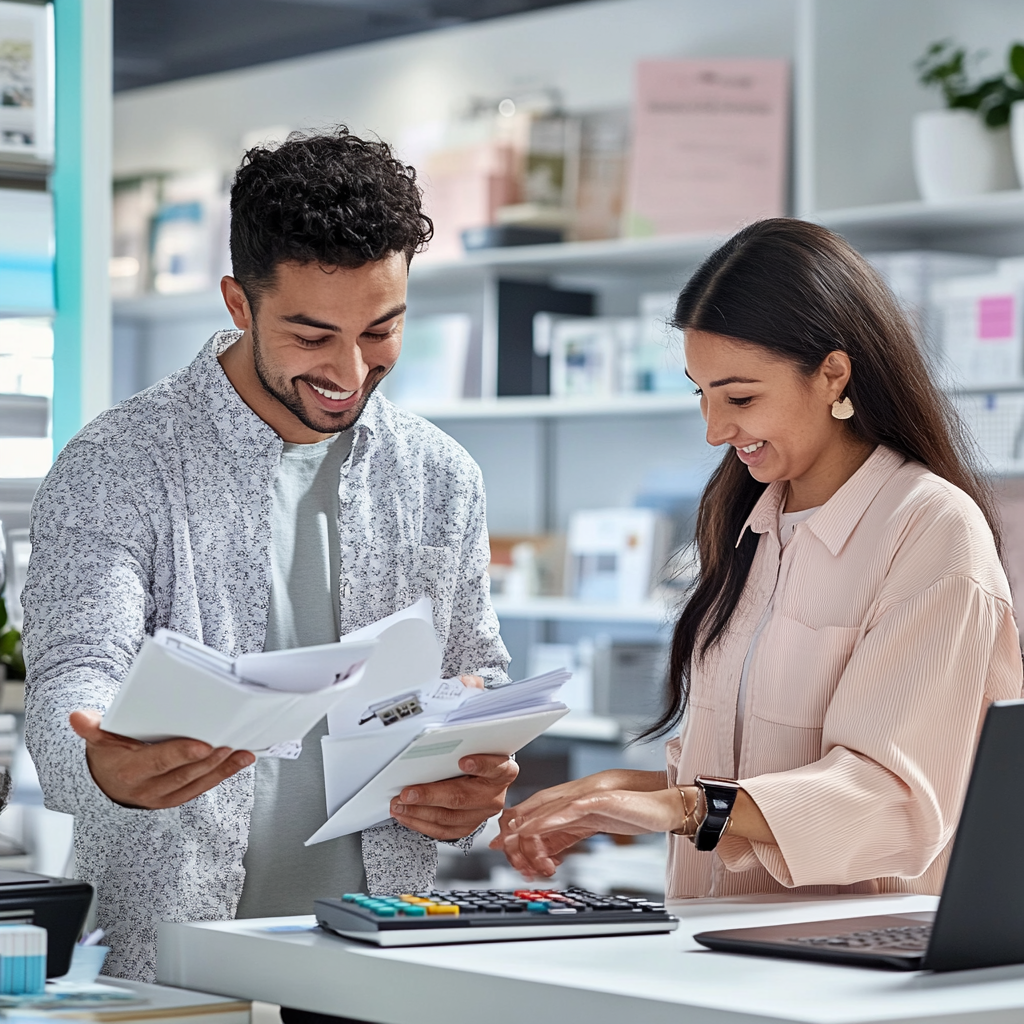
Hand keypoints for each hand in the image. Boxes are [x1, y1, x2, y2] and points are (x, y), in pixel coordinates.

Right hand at [70, 710, 254, 809]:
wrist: (108, 780)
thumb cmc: (109, 753)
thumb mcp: (98, 738)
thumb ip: (92, 728)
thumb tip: (78, 718)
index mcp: (129, 772)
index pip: (158, 762)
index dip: (181, 754)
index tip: (204, 744)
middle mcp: (148, 789)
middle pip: (184, 774)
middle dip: (210, 759)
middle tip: (231, 743)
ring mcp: (165, 797)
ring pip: (198, 783)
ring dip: (223, 767)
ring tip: (242, 751)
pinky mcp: (178, 797)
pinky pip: (204, 786)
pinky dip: (224, 772)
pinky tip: (241, 759)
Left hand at [389, 753, 518, 840]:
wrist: (487, 778)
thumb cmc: (478, 758)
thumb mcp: (476, 750)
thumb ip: (461, 750)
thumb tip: (429, 749)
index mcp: (502, 772)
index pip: (496, 768)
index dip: (481, 765)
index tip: (463, 761)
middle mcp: (495, 795)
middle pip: (462, 798)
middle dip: (429, 796)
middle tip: (407, 793)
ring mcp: (482, 815)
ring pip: (448, 818)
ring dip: (418, 813)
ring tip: (399, 806)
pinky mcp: (469, 827)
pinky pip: (443, 831)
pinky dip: (421, 824)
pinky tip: (407, 816)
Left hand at [490, 770, 676, 878]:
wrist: (662, 807)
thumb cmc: (628, 815)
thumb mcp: (586, 829)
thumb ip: (560, 837)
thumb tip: (537, 853)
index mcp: (565, 803)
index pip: (530, 814)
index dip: (513, 834)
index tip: (506, 855)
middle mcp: (570, 796)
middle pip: (531, 811)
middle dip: (517, 839)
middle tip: (517, 865)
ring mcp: (584, 795)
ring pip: (545, 810)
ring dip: (530, 835)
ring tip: (521, 853)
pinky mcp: (599, 798)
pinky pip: (569, 808)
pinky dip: (549, 819)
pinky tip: (537, 829)